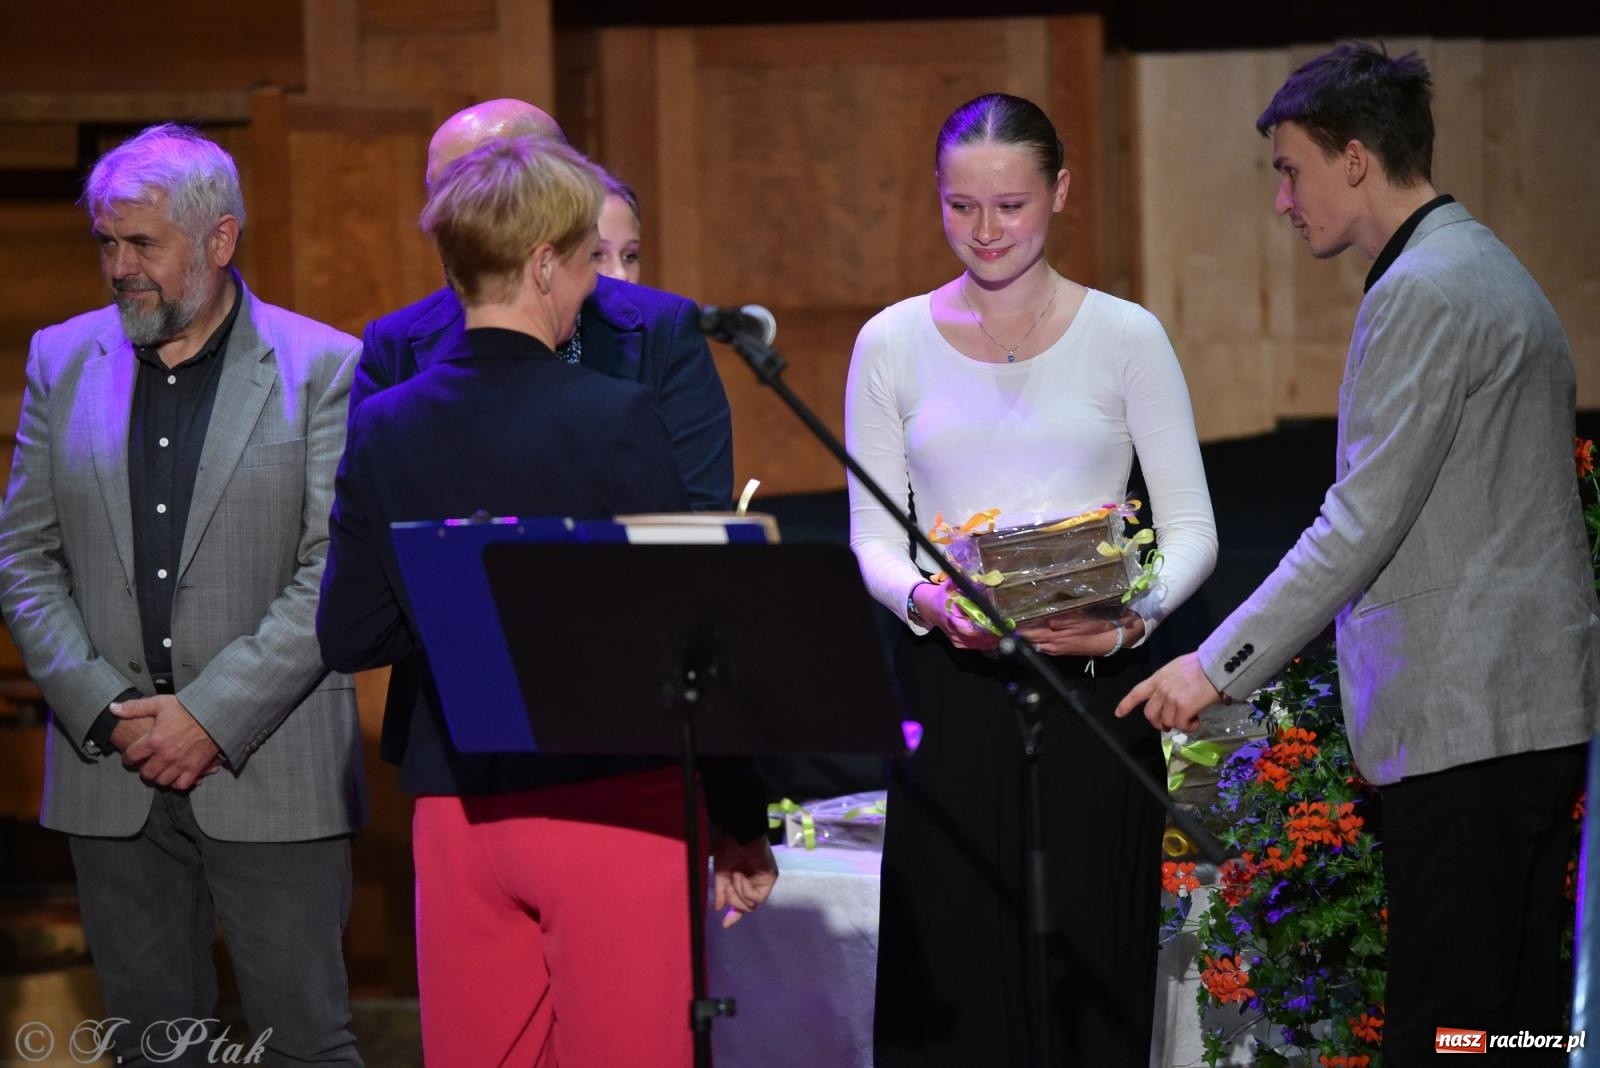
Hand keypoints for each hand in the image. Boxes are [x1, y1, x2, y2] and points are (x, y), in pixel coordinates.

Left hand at [113, 695, 222, 790]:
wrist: (217, 712)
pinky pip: (181, 784)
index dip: (128, 758)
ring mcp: (181, 763)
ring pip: (162, 780)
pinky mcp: (195, 768)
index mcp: (154, 740)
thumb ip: (135, 708)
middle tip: (146, 764)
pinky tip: (176, 775)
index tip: (130, 757)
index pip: (132, 756)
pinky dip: (177, 782)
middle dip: (143, 769)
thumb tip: (113, 709)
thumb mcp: (160, 703)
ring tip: (160, 770)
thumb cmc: (189, 707)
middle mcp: (165, 755)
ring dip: (159, 776)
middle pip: (146, 773)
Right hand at [711, 831, 777, 928]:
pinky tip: (741, 876)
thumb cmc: (728, 848)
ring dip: (738, 892)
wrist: (737, 834)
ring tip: (735, 874)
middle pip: (745, 907)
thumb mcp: (721, 873)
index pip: (741, 903)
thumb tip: (718, 908)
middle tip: (729, 882)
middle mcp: (755, 882)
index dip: (734, 915)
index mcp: (743, 880)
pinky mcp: (770, 878)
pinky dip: (745, 889)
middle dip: (733, 899)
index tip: (725, 925)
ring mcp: (763, 881)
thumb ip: (722, 891)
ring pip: (750, 905)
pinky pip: (756, 897)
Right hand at [914, 581, 1000, 651]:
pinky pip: (972, 646)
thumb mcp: (949, 585)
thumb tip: (981, 578)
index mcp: (950, 617)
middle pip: (974, 639)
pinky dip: (985, 645)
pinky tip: (996, 641)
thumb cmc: (941, 595)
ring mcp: (954, 638)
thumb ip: (963, 582)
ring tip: (1005, 637)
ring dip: (990, 642)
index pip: (966, 628)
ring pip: (975, 645)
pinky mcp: (957, 642)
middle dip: (991, 637)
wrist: (928, 607)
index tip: (996, 627)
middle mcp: (952, 630)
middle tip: (1007, 632)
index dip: (982, 630)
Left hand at [1015, 606, 1144, 657]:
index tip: (1004, 624)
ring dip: (1024, 638)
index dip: (1017, 630)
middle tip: (1002, 628)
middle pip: (1029, 640)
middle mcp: (1052, 645)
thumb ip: (1063, 622)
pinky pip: (1042, 646)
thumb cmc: (1095, 628)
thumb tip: (1048, 622)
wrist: (1108, 642)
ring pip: (1035, 644)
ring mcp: (1055, 649)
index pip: (1031, 634)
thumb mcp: (1080, 621)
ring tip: (1013, 629)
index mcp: (1055, 637)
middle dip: (1017, 635)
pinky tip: (1030, 635)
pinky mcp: (1060, 650)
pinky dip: (1034, 641)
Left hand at [1113, 651, 1223, 732]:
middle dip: (1158, 723)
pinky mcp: (1183, 708)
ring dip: (1179, 724)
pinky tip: (1196, 721)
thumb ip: (1171, 682)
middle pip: (1150, 714)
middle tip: (1169, 725)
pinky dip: (1190, 727)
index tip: (1118, 713)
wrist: (1215, 666)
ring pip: (1167, 721)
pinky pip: (1182, 725)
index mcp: (1158, 678)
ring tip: (1191, 719)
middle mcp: (1161, 689)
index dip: (1126, 704)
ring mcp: (1171, 699)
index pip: (1137, 692)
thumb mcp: (1177, 668)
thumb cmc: (1201, 664)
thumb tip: (1178, 697)